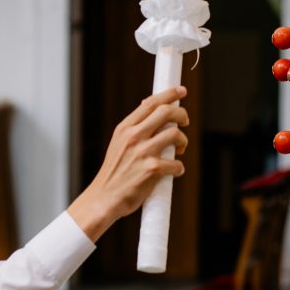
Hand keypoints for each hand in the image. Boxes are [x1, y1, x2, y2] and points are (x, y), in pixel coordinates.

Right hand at [68, 86, 188, 240]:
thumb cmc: (114, 173)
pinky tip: (173, 171)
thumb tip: (149, 105)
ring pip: (175, 135)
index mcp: (124, 129)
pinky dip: (179, 168)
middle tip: (185, 122)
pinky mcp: (152, 169)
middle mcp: (133, 137)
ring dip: (183, 141)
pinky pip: (177, 163)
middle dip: (182, 114)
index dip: (169, 94)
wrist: (104, 198)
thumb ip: (134, 128)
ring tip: (179, 150)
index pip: (150, 103)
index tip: (181, 91)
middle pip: (166, 112)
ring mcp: (143, 152)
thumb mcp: (118, 144)